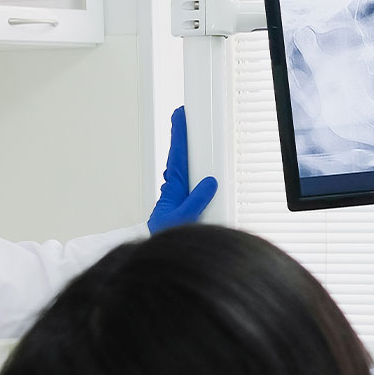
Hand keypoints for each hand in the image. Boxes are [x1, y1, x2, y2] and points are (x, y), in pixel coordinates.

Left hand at [146, 107, 217, 233]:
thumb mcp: (184, 219)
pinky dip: (198, 177)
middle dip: (182, 139)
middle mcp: (174, 194)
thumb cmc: (168, 241)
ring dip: (188, 156)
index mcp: (171, 192)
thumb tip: (209, 183)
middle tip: (182, 117)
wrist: (164, 258)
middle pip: (180, 160)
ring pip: (186, 174)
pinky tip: (207, 175)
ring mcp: (179, 202)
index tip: (179, 116)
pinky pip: (194, 189)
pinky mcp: (187, 211)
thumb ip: (196, 200)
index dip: (178, 135)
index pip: (176, 157)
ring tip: (192, 137)